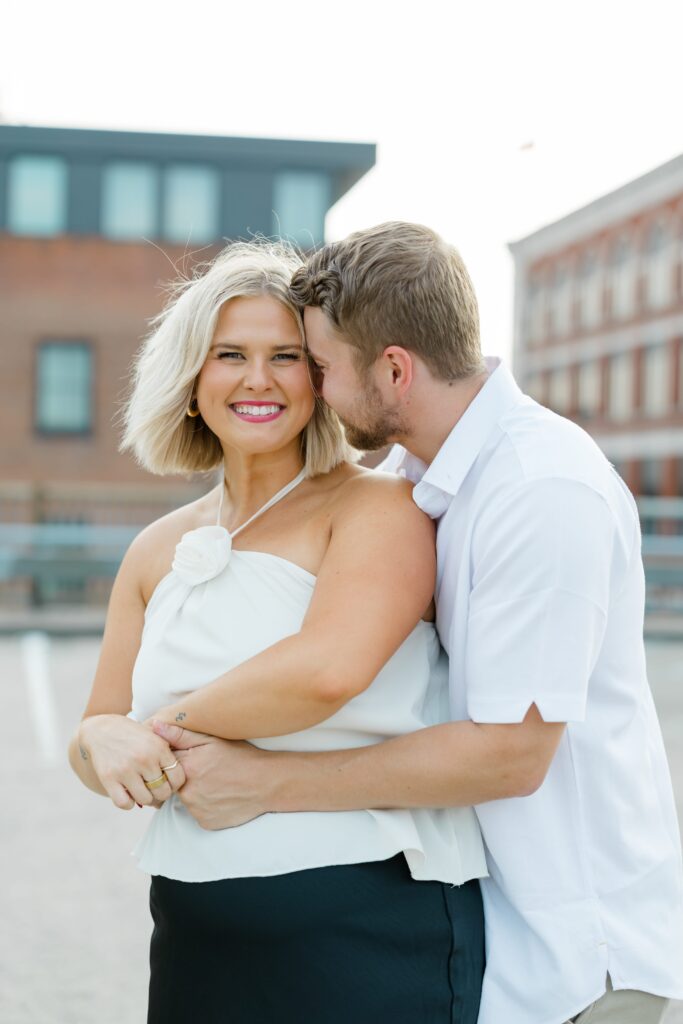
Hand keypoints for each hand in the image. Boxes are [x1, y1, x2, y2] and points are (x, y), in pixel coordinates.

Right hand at [79, 714, 185, 809]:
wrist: (101, 729)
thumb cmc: (132, 734)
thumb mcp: (154, 735)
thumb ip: (168, 751)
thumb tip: (180, 777)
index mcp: (159, 747)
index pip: (178, 778)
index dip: (175, 784)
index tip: (168, 783)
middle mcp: (144, 758)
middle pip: (163, 792)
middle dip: (161, 794)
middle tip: (155, 789)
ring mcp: (125, 769)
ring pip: (145, 799)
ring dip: (145, 799)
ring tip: (142, 791)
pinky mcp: (108, 778)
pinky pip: (124, 803)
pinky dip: (128, 803)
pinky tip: (128, 794)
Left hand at [152, 721, 274, 829]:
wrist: (267, 783)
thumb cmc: (241, 757)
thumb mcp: (212, 740)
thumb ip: (181, 734)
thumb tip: (154, 726)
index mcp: (186, 768)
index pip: (165, 765)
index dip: (176, 760)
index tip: (191, 759)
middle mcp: (186, 792)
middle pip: (173, 784)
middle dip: (184, 777)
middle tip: (207, 771)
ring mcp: (196, 810)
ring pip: (185, 799)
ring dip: (194, 792)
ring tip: (216, 782)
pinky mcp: (205, 822)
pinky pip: (198, 813)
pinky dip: (205, 805)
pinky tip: (221, 795)